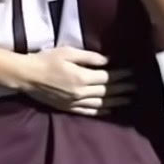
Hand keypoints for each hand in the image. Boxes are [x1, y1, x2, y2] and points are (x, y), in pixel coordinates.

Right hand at [18, 48, 134, 115]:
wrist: (27, 76)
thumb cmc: (47, 60)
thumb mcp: (69, 52)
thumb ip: (90, 57)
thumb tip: (108, 60)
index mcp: (82, 77)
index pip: (108, 78)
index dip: (122, 76)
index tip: (133, 73)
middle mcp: (80, 92)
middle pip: (107, 91)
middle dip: (123, 88)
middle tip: (136, 86)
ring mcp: (74, 102)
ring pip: (100, 103)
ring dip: (116, 101)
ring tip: (129, 99)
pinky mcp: (67, 108)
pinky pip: (88, 111)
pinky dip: (101, 111)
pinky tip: (109, 110)